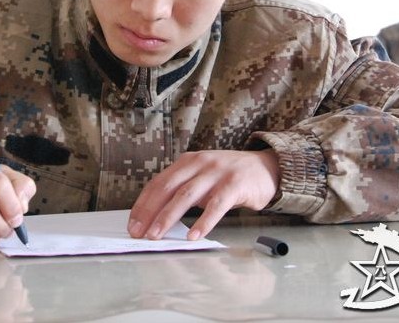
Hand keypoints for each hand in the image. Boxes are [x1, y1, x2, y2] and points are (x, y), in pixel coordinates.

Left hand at [127, 149, 278, 241]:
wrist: (266, 168)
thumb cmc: (229, 177)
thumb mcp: (202, 177)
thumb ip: (183, 190)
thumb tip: (156, 216)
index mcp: (187, 162)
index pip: (158, 183)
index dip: (143, 203)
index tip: (132, 223)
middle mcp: (199, 163)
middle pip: (167, 188)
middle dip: (150, 212)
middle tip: (138, 232)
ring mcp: (217, 173)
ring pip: (186, 196)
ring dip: (168, 217)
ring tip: (156, 235)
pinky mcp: (235, 185)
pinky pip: (215, 205)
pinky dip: (203, 222)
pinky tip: (193, 236)